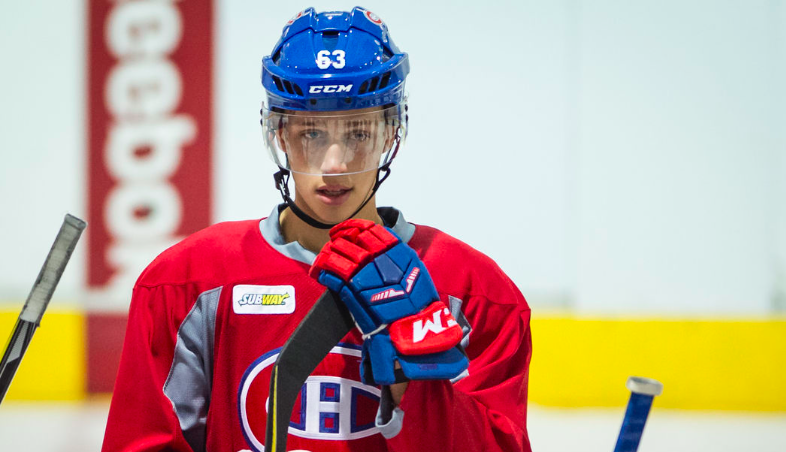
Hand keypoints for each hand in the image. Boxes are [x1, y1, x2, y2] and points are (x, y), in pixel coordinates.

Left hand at [310, 219, 467, 384]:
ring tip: (325, 257)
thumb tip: (379, 245)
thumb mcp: (415, 271)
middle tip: (334, 242)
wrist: (416, 329)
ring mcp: (365, 275)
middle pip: (352, 240)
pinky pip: (332, 277)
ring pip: (338, 255)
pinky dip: (323, 272)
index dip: (355, 227)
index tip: (347, 229)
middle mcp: (381, 260)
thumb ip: (397, 257)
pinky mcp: (353, 294)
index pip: (371, 230)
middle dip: (340, 240)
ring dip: (328, 254)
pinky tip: (320, 272)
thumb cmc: (418, 303)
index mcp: (397, 252)